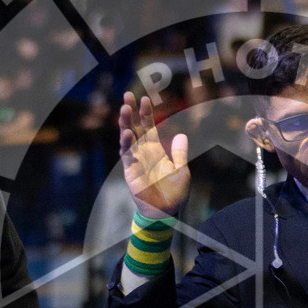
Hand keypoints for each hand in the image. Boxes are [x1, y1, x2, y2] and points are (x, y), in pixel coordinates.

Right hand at [119, 92, 189, 216]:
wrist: (168, 212)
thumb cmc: (174, 193)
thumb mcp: (181, 169)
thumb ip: (179, 153)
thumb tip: (182, 134)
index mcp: (154, 151)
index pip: (148, 127)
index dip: (146, 113)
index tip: (144, 98)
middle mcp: (143, 154)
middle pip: (135, 128)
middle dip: (131, 112)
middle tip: (127, 95)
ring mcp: (135, 162)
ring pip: (128, 140)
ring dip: (126, 124)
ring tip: (125, 109)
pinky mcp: (131, 173)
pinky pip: (127, 157)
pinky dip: (127, 145)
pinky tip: (127, 134)